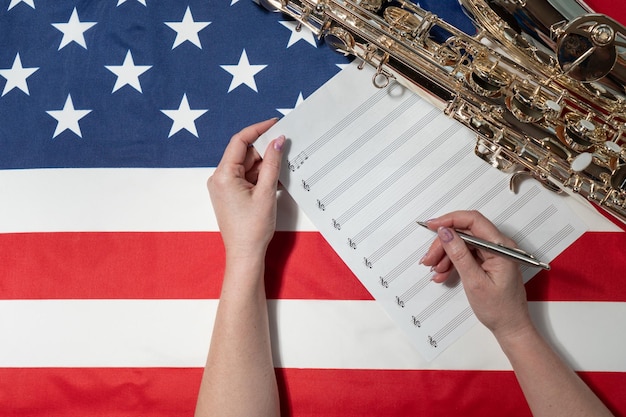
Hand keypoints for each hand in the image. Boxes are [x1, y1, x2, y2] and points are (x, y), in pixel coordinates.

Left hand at [207, 119, 284, 259]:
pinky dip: (263, 177)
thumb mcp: (266, 192)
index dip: (258, 129)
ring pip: (249, 166)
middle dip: (266, 150)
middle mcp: (220, 178)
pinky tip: (278, 179)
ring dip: (267, 165)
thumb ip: (273, 164)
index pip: (239, 141)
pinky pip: (248, 178)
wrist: (245, 255)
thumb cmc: (252, 229)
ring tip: (286, 166)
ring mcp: (226, 187)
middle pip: (245, 153)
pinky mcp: (232, 195)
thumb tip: (279, 141)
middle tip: (287, 145)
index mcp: (223, 175)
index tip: (276, 123)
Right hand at [420, 211, 532, 339]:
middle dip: (443, 244)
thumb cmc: (500, 309)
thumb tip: (446, 232)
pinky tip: (443, 273)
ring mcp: (493, 253)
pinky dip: (452, 262)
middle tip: (429, 258)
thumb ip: (459, 254)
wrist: (510, 327)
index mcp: (501, 247)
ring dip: (445, 255)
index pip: (473, 220)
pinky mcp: (487, 261)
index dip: (450, 220)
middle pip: (465, 232)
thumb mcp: (475, 281)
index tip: (432, 226)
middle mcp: (499, 246)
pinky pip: (465, 254)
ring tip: (435, 270)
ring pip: (462, 244)